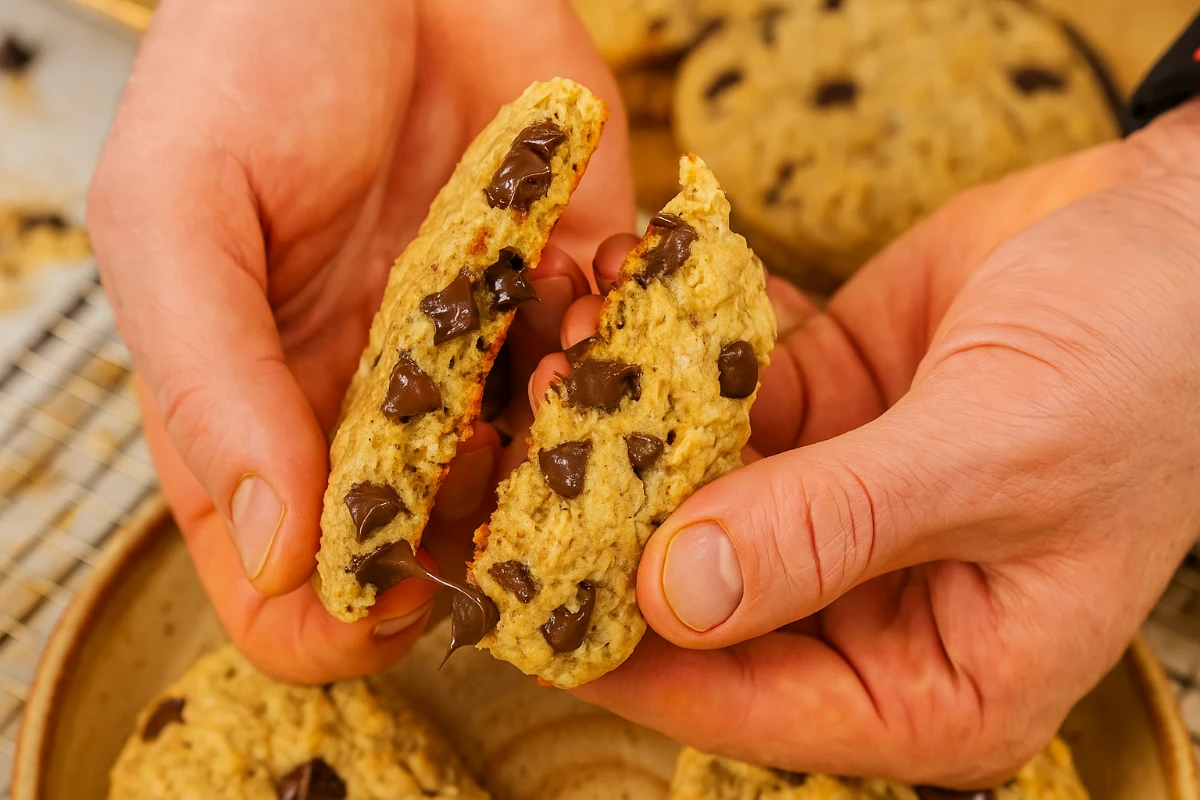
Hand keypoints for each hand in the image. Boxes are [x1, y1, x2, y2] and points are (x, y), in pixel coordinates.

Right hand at [86, 0, 631, 681]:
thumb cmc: (251, 60)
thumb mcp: (179, 210)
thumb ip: (212, 384)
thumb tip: (275, 552)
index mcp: (263, 417)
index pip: (291, 594)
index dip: (339, 618)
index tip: (394, 583)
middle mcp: (379, 412)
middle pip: (440, 557)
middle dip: (480, 537)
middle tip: (495, 450)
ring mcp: (482, 361)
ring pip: (544, 488)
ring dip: (566, 449)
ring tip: (545, 349)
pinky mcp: (568, 297)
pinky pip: (618, 379)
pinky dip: (622, 354)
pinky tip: (587, 279)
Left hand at [543, 102, 1199, 785]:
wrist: (1180, 236)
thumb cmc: (1147, 365)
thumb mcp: (997, 458)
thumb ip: (833, 528)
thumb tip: (673, 598)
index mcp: (936, 683)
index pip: (748, 699)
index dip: (626, 653)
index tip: (520, 589)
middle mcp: (871, 607)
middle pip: (698, 589)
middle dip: (608, 511)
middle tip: (529, 434)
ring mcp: (834, 506)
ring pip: (693, 479)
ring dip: (626, 410)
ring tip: (566, 341)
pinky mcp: (819, 414)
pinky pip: (721, 391)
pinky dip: (673, 341)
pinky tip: (627, 289)